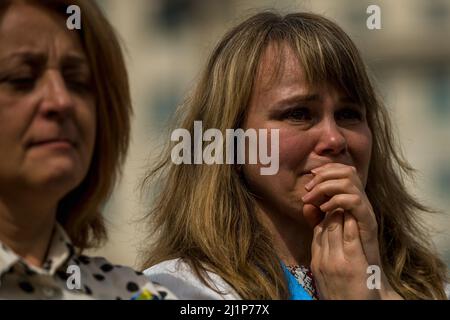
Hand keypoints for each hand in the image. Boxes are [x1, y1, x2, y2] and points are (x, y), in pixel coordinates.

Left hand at [301, 163, 400, 298]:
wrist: (365, 274)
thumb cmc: (347, 252)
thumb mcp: (327, 231)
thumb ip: (317, 219)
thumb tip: (305, 204)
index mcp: (352, 199)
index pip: (342, 171)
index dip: (325, 170)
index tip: (310, 178)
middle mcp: (361, 201)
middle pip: (347, 172)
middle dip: (324, 176)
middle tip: (308, 189)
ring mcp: (366, 210)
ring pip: (350, 182)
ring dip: (326, 186)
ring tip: (313, 198)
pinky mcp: (369, 221)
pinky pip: (355, 201)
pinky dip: (336, 200)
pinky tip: (324, 209)